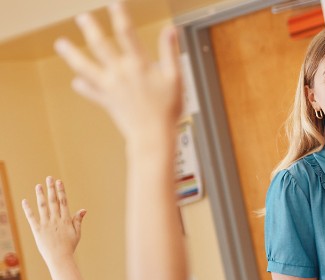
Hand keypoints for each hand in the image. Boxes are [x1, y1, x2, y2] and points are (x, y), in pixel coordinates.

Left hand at [22, 177, 87, 261]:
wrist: (60, 258)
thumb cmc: (69, 246)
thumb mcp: (77, 233)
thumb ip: (78, 220)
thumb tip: (84, 209)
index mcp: (66, 220)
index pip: (63, 202)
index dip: (61, 191)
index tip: (59, 182)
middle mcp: (56, 220)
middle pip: (53, 201)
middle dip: (51, 189)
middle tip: (49, 178)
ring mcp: (46, 224)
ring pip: (43, 207)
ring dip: (40, 195)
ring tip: (38, 186)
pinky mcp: (37, 230)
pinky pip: (31, 218)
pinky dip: (28, 209)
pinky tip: (25, 201)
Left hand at [54, 2, 181, 147]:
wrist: (153, 135)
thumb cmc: (168, 109)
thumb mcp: (175, 77)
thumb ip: (170, 52)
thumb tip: (171, 31)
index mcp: (138, 65)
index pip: (126, 33)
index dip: (120, 16)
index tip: (114, 4)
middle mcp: (119, 72)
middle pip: (100, 45)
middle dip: (90, 29)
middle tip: (82, 18)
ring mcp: (109, 86)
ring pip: (85, 66)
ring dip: (71, 54)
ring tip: (61, 44)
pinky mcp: (105, 100)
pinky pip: (89, 90)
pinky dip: (82, 85)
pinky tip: (76, 81)